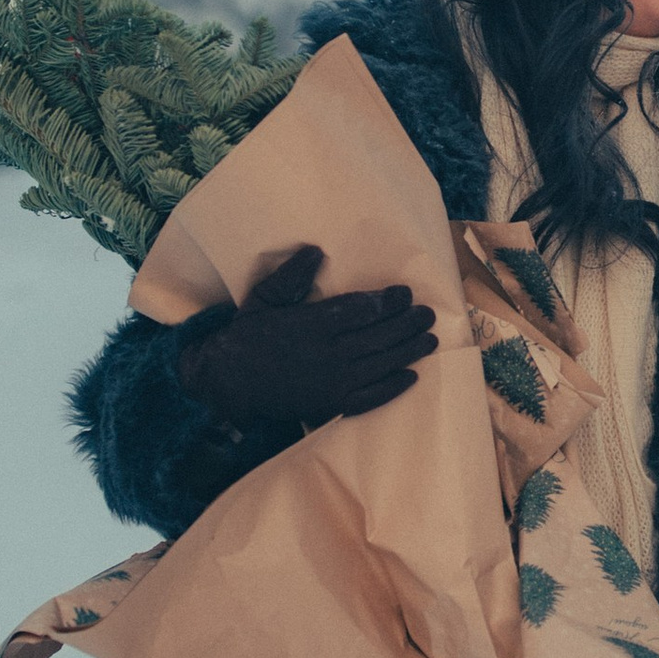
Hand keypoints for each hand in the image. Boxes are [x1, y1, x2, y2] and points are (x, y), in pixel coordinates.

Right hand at [176, 244, 436, 437]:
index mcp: (312, 324)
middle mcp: (327, 353)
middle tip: (427, 313)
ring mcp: (332, 383)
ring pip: (381, 364)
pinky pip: (370, 398)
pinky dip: (393, 388)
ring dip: (409, 351)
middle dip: (407, 323)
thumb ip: (290, 277)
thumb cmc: (246, 337)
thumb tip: (315, 251)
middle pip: (378, 336)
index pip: (361, 310)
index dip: (388, 301)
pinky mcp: (331, 406)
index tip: (405, 293)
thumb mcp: (262, 299)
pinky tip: (411, 376)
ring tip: (430, 339)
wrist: (229, 384)